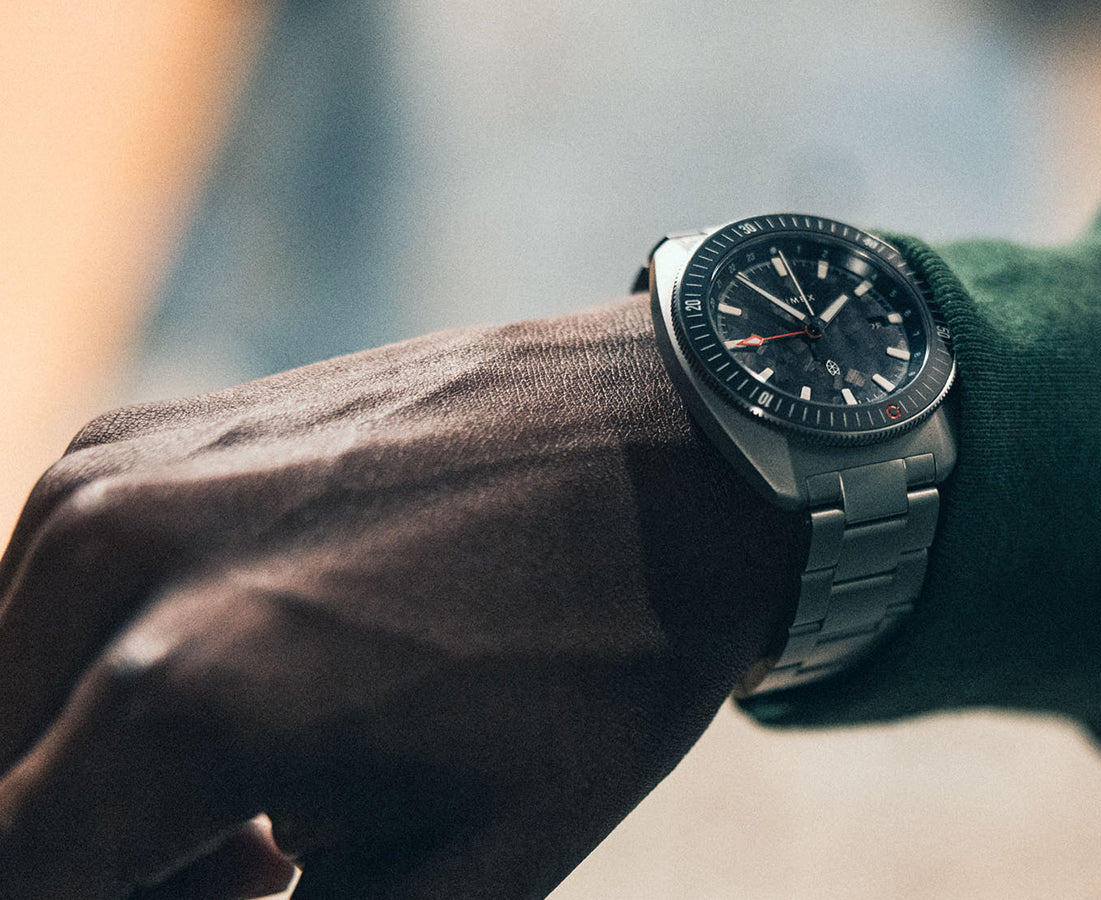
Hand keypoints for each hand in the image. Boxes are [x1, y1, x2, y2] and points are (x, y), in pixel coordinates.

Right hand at [0, 296, 803, 898]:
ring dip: (97, 779)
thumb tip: (231, 892)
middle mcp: (110, 568)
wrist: (678, 446)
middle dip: (100, 862)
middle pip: (3, 801)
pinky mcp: (138, 436)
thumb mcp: (467, 871)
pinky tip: (257, 680)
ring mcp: (111, 480)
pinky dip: (110, 677)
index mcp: (182, 699)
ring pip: (12, 703)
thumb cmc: (600, 663)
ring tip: (273, 791)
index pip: (23, 878)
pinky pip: (50, 605)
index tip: (250, 888)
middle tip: (265, 868)